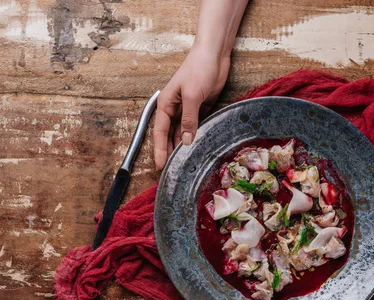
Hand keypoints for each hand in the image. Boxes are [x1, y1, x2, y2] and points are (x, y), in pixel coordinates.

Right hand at [153, 44, 230, 169]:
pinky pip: (198, 126)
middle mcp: (175, 108)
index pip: (159, 132)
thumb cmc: (198, 69)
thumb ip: (189, 119)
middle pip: (170, 135)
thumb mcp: (191, 96)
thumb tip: (187, 141)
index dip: (159, 149)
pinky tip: (200, 148)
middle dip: (171, 151)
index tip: (160, 165)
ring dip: (185, 146)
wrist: (215, 55)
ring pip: (184, 132)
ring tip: (187, 163)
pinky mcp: (202, 108)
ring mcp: (189, 109)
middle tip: (173, 170)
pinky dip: (198, 136)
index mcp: (166, 104)